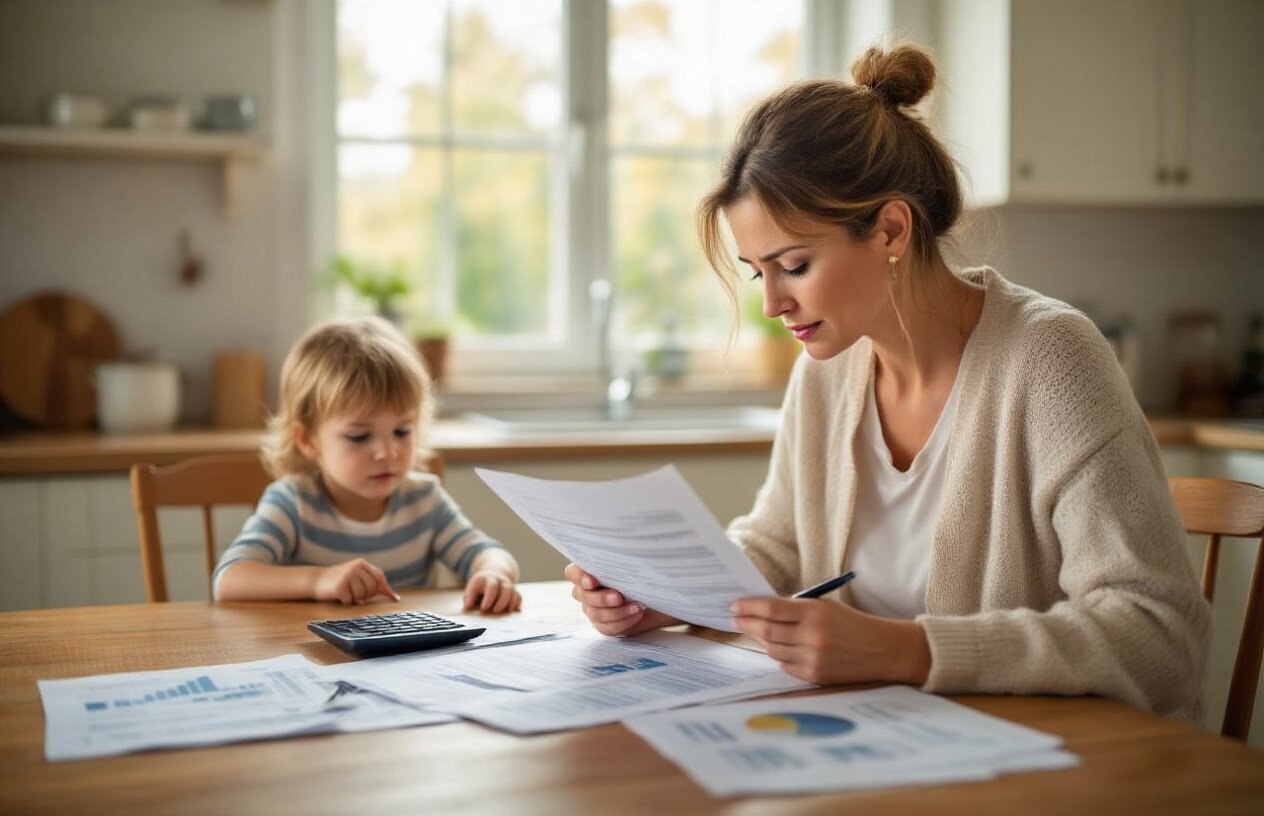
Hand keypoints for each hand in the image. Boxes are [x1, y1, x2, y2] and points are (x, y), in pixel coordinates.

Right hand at [314, 558, 398, 604]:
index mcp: (361, 563)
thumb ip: (375, 584)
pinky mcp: (339, 586)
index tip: (390, 598)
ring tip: (347, 593)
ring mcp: (347, 576)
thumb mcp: (357, 577)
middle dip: (366, 595)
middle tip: (357, 595)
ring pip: (362, 596)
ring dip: (355, 599)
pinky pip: (350, 601)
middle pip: (372, 588)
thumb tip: (395, 597)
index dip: (383, 588)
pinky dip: (346, 601)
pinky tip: (339, 595)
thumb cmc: (340, 580)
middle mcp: (355, 568)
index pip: (379, 577)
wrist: (315, 580)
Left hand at [463, 570, 521, 612]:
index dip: (489, 598)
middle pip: (505, 589)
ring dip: (509, 603)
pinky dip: (516, 604)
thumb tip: (468, 607)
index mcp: (487, 579)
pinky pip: (518, 596)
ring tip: (502, 612)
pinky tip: (510, 611)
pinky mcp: (514, 590)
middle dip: (501, 602)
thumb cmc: (479, 586)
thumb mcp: (471, 589)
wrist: (493, 572)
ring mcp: (508, 585)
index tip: (483, 608)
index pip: (491, 586)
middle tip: (494, 611)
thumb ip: (469, 598)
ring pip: (513, 592)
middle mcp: (499, 580)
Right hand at [563, 563, 677, 636]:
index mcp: (588, 572)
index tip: (592, 581)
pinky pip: (607, 628)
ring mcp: (594, 610)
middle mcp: (586, 592)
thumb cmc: (642, 574)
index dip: (579, 577)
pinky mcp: (605, 625)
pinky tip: (637, 614)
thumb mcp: (633, 564)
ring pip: (596, 614)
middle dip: (602, 598)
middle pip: (584, 597)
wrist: (658, 595)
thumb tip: (622, 550)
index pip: (572, 573)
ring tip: (637, 606)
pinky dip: (623, 622)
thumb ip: (621, 561)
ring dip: (617, 612)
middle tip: (619, 596)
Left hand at [730, 596, 930, 685]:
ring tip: (756, 632)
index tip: (736, 605)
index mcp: (815, 612)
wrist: (881, 649)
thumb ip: (796, 608)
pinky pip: (785, 665)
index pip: (772, 609)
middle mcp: (812, 636)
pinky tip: (777, 648)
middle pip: (767, 630)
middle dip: (747, 624)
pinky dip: (779, 655)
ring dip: (762, 640)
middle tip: (735, 619)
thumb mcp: (826, 606)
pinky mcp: (815, 675)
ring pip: (773, 649)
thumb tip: (761, 612)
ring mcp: (813, 658)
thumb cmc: (851, 623)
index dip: (750, 607)